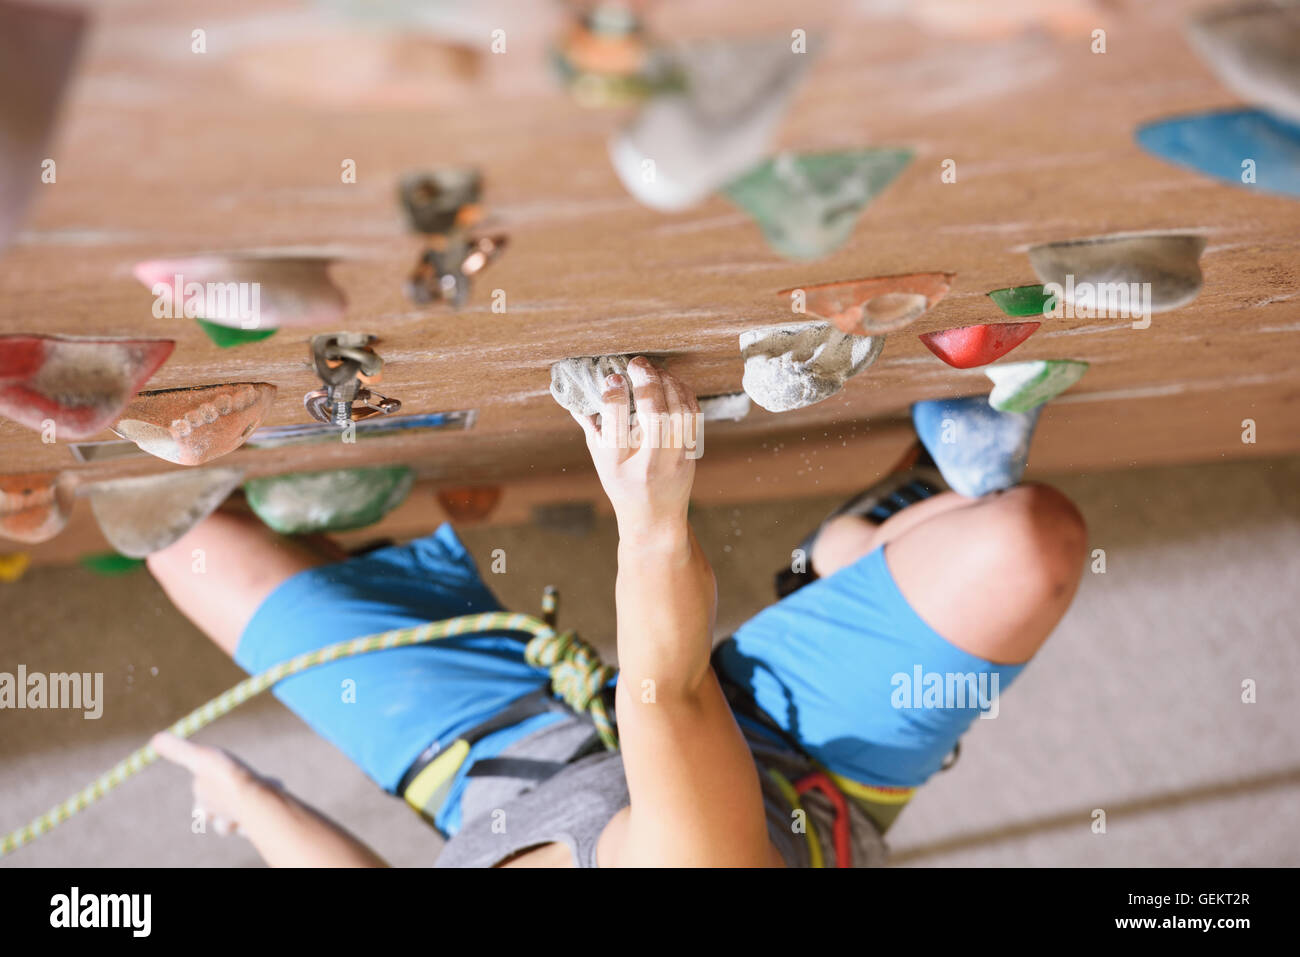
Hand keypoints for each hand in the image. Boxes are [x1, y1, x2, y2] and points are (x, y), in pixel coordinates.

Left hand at [151, 732, 275, 836]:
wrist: (254, 797)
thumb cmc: (225, 778)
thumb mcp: (199, 757)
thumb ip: (179, 750)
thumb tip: (155, 739)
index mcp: (204, 804)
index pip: (200, 804)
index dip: (204, 793)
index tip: (212, 779)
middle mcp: (221, 816)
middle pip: (219, 818)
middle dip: (224, 808)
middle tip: (233, 792)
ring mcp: (243, 819)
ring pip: (241, 819)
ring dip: (245, 807)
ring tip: (254, 789)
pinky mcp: (265, 817)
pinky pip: (266, 809)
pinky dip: (269, 798)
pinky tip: (275, 786)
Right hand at [570, 357, 700, 537]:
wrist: (655, 517)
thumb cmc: (622, 485)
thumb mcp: (600, 460)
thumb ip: (591, 425)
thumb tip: (575, 391)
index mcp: (618, 464)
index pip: (617, 424)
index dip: (615, 396)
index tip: (613, 378)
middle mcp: (649, 462)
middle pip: (654, 415)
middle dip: (646, 382)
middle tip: (636, 364)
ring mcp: (674, 459)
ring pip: (679, 413)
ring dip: (668, 383)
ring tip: (654, 369)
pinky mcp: (691, 453)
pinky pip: (693, 416)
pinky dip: (684, 393)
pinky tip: (671, 381)